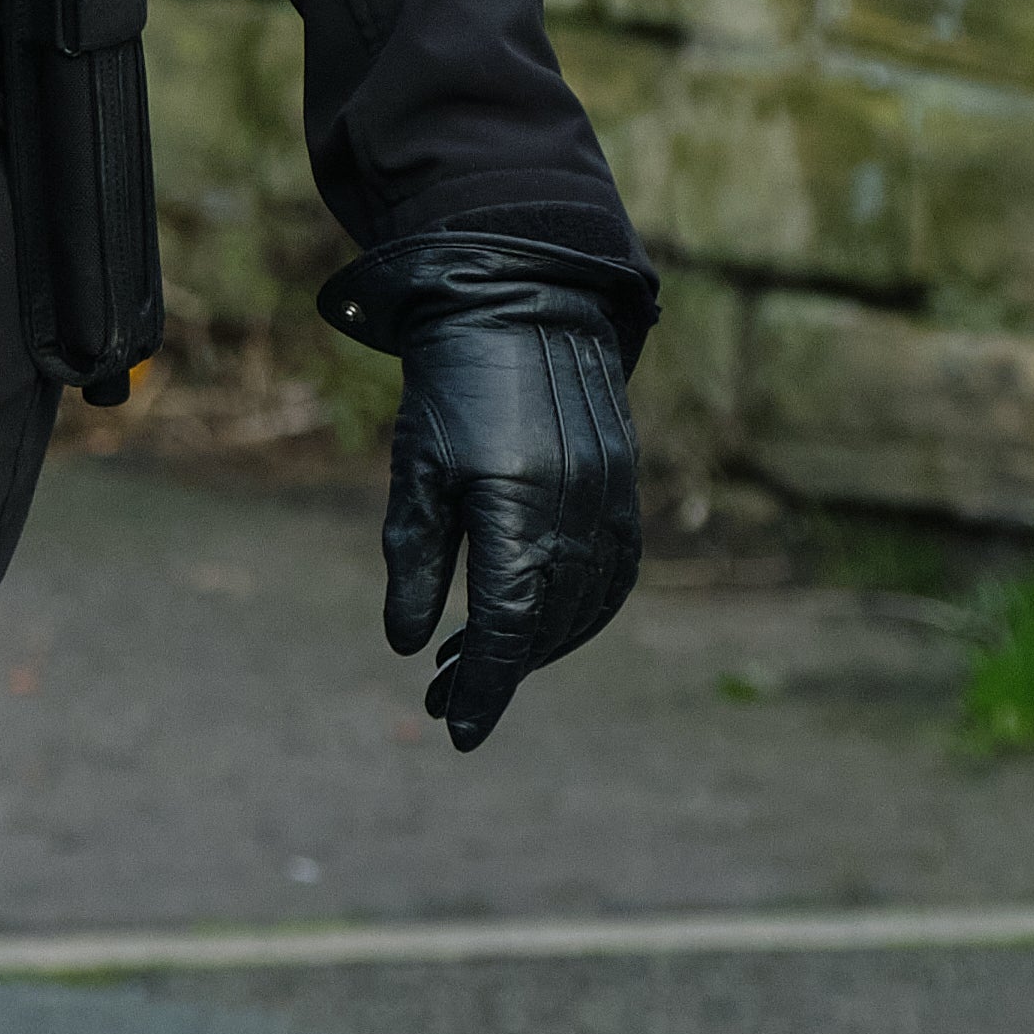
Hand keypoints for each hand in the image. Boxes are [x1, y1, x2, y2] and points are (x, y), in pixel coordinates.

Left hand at [318, 232, 651, 753]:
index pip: (506, 627)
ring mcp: (612, 499)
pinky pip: (614, 575)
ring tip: (476, 660)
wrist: (519, 302)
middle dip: (498, 671)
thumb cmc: (450, 384)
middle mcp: (578, 510)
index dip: (484, 685)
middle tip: (443, 694)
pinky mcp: (626, 488)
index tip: (458, 730)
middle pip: (546, 626)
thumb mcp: (417, 469)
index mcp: (518, 507)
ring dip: (538, 647)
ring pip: (586, 607)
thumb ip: (414, 560)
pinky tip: (537, 623)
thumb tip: (407, 646)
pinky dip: (579, 612)